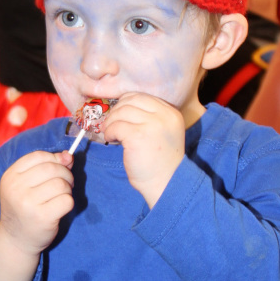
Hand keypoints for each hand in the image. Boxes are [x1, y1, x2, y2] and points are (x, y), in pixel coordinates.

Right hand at [0, 150, 74, 255]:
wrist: (16, 239)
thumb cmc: (24, 208)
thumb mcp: (27, 185)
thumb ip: (47, 166)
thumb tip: (69, 155)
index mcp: (10, 176)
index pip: (39, 156)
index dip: (55, 159)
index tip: (59, 168)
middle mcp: (16, 188)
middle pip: (52, 168)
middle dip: (65, 174)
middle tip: (65, 185)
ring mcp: (28, 203)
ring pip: (61, 184)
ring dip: (67, 190)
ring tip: (61, 197)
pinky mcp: (42, 217)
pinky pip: (67, 201)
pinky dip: (69, 203)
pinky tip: (60, 208)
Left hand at [103, 93, 184, 207]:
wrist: (165, 184)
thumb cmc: (160, 162)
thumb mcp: (162, 133)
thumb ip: (149, 118)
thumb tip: (122, 108)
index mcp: (171, 113)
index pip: (142, 96)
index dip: (125, 103)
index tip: (119, 115)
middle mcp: (164, 116)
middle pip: (130, 100)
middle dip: (116, 111)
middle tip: (111, 124)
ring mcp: (152, 125)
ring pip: (121, 112)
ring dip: (111, 122)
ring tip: (110, 134)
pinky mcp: (138, 136)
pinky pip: (116, 126)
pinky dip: (109, 132)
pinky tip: (111, 140)